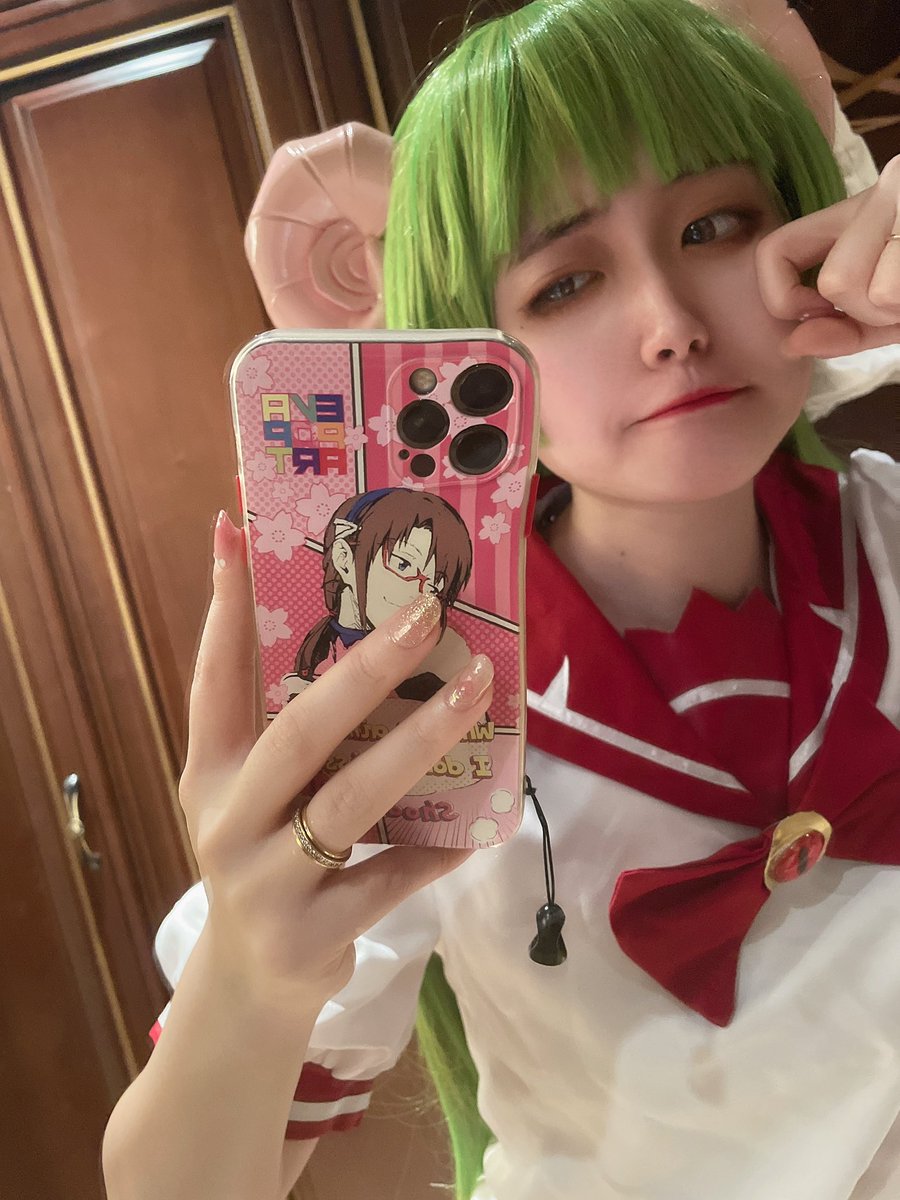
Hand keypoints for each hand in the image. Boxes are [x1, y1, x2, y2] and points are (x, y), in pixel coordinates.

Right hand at [179, 511, 490, 1013]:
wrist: (251, 983)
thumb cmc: (264, 859)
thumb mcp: (251, 795)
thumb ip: (285, 729)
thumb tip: (364, 642)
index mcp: (208, 774)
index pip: (213, 679)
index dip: (222, 607)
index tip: (234, 532)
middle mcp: (227, 821)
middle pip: (298, 734)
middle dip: (364, 670)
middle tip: (426, 613)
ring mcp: (267, 882)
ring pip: (349, 800)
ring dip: (418, 741)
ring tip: (473, 690)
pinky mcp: (313, 934)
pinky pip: (391, 879)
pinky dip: (439, 849)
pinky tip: (486, 823)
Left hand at [756, 155, 899, 357]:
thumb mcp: (893, 315)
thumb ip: (844, 332)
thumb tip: (790, 344)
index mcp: (856, 214)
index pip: (772, 251)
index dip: (782, 296)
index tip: (818, 312)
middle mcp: (878, 191)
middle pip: (829, 282)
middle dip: (867, 313)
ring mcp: (898, 193)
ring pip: (851, 284)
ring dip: (892, 310)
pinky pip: (887, 290)